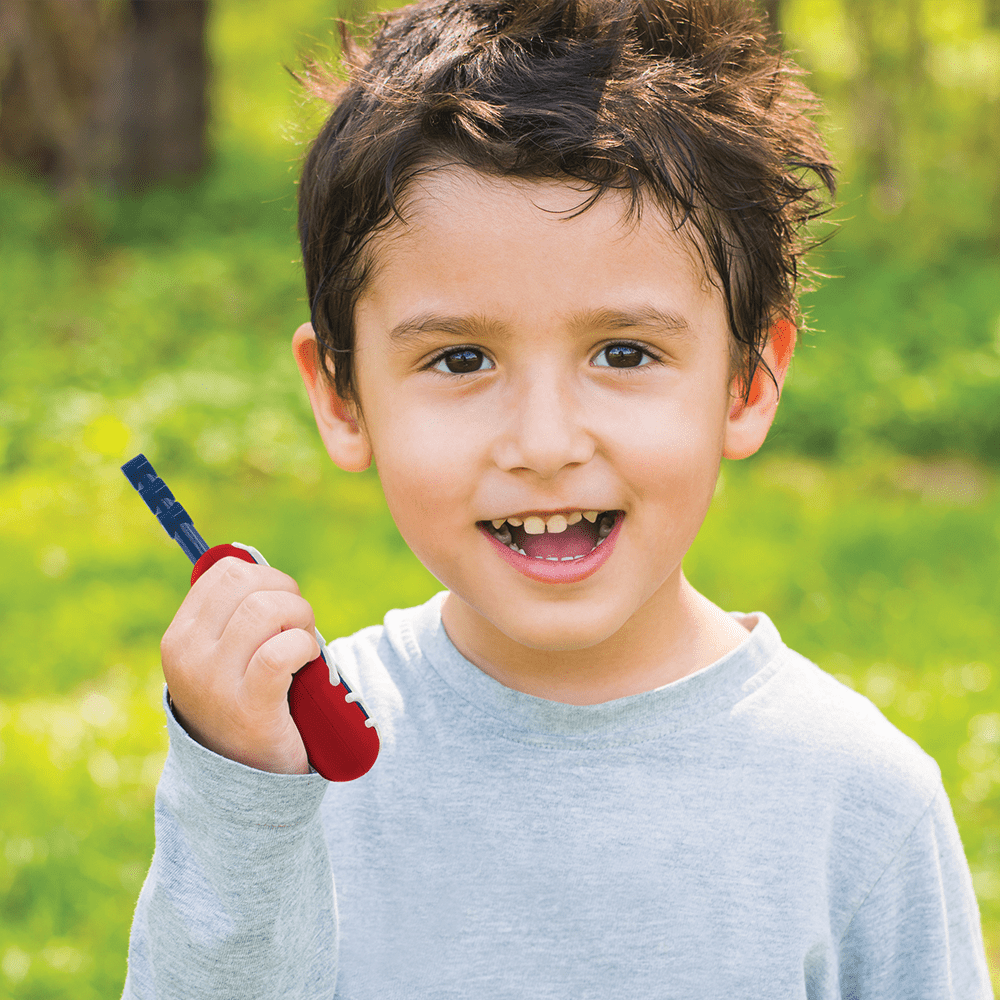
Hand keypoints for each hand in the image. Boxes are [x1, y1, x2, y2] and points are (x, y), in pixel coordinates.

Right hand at [160, 556, 318, 773]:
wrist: (246, 778)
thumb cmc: (245, 703)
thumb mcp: (223, 658)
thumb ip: (232, 616)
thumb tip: (256, 565)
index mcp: (180, 636)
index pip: (225, 572)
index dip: (266, 577)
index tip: (281, 604)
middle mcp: (188, 655)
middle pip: (248, 584)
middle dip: (287, 594)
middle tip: (298, 626)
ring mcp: (215, 682)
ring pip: (266, 610)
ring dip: (300, 620)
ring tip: (304, 646)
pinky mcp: (249, 707)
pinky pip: (281, 652)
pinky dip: (304, 647)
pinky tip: (307, 662)